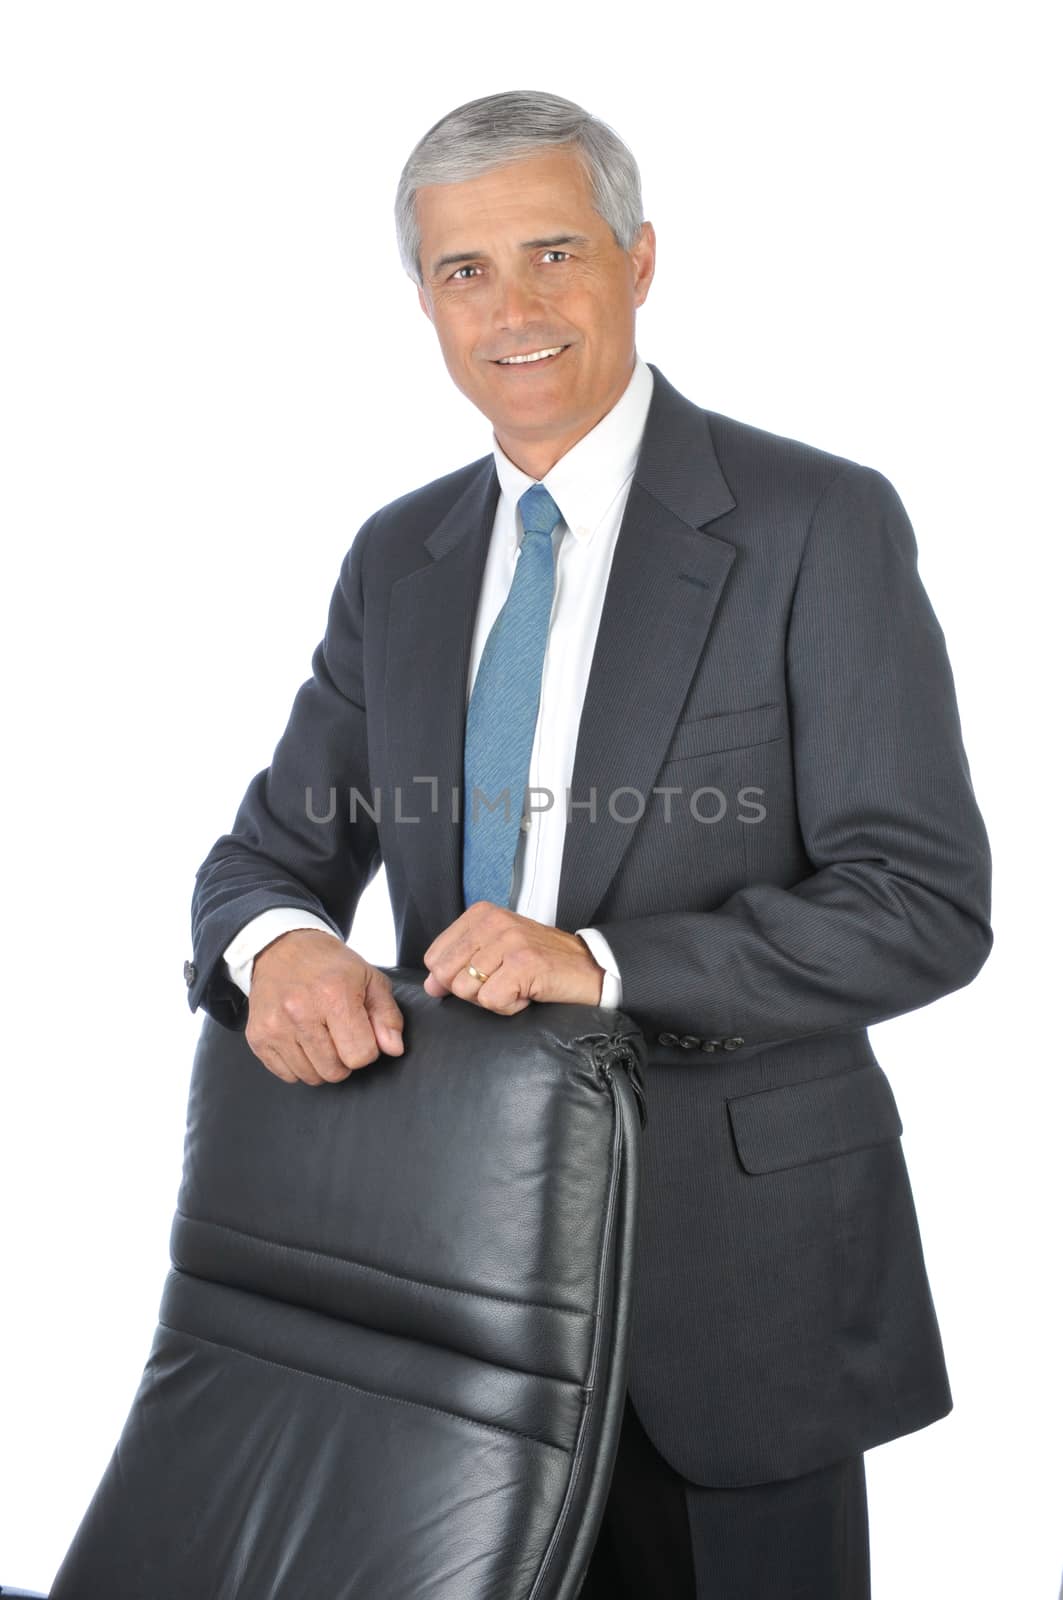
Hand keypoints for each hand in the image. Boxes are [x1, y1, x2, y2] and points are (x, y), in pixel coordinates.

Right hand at [245, 929, 404, 1085]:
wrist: (282, 948)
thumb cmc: (330, 965)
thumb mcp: (370, 979)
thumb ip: (387, 1016)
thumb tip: (393, 1049)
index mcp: (334, 995)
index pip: (360, 1055)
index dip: (367, 1048)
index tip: (360, 1032)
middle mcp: (301, 1012)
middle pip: (335, 1071)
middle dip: (344, 1059)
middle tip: (340, 1034)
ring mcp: (275, 1026)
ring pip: (311, 1077)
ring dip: (321, 1064)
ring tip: (320, 1035)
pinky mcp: (257, 1037)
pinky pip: (287, 1075)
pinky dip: (298, 1065)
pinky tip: (301, 1040)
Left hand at [422, 902, 604, 1012]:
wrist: (589, 966)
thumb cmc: (541, 961)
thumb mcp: (495, 952)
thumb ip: (459, 964)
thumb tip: (430, 985)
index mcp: (481, 914)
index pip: (435, 956)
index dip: (454, 978)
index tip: (486, 975)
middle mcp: (493, 922)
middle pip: (446, 975)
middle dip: (471, 990)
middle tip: (502, 982)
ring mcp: (509, 941)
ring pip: (467, 990)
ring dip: (494, 999)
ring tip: (518, 985)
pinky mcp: (524, 964)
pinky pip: (492, 1001)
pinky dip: (509, 1006)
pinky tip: (527, 993)